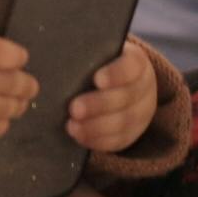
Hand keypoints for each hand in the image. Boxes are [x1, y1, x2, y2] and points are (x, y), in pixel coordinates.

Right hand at [0, 24, 35, 148]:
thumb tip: (10, 38)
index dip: (18, 57)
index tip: (22, 58)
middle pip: (7, 83)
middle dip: (26, 84)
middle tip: (30, 84)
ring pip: (3, 109)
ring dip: (18, 105)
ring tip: (20, 100)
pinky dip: (2, 122)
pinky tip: (2, 115)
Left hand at [65, 37, 158, 154]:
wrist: (114, 87)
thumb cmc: (96, 66)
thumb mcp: (94, 56)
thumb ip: (81, 58)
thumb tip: (54, 63)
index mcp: (136, 63)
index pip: (132, 66)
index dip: (116, 74)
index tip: (97, 79)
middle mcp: (143, 88)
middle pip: (126, 97)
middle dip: (99, 104)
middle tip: (74, 108)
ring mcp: (140, 113)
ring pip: (123, 122)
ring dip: (95, 126)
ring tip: (71, 125)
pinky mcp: (131, 134)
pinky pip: (117, 141)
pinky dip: (96, 140)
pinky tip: (78, 135)